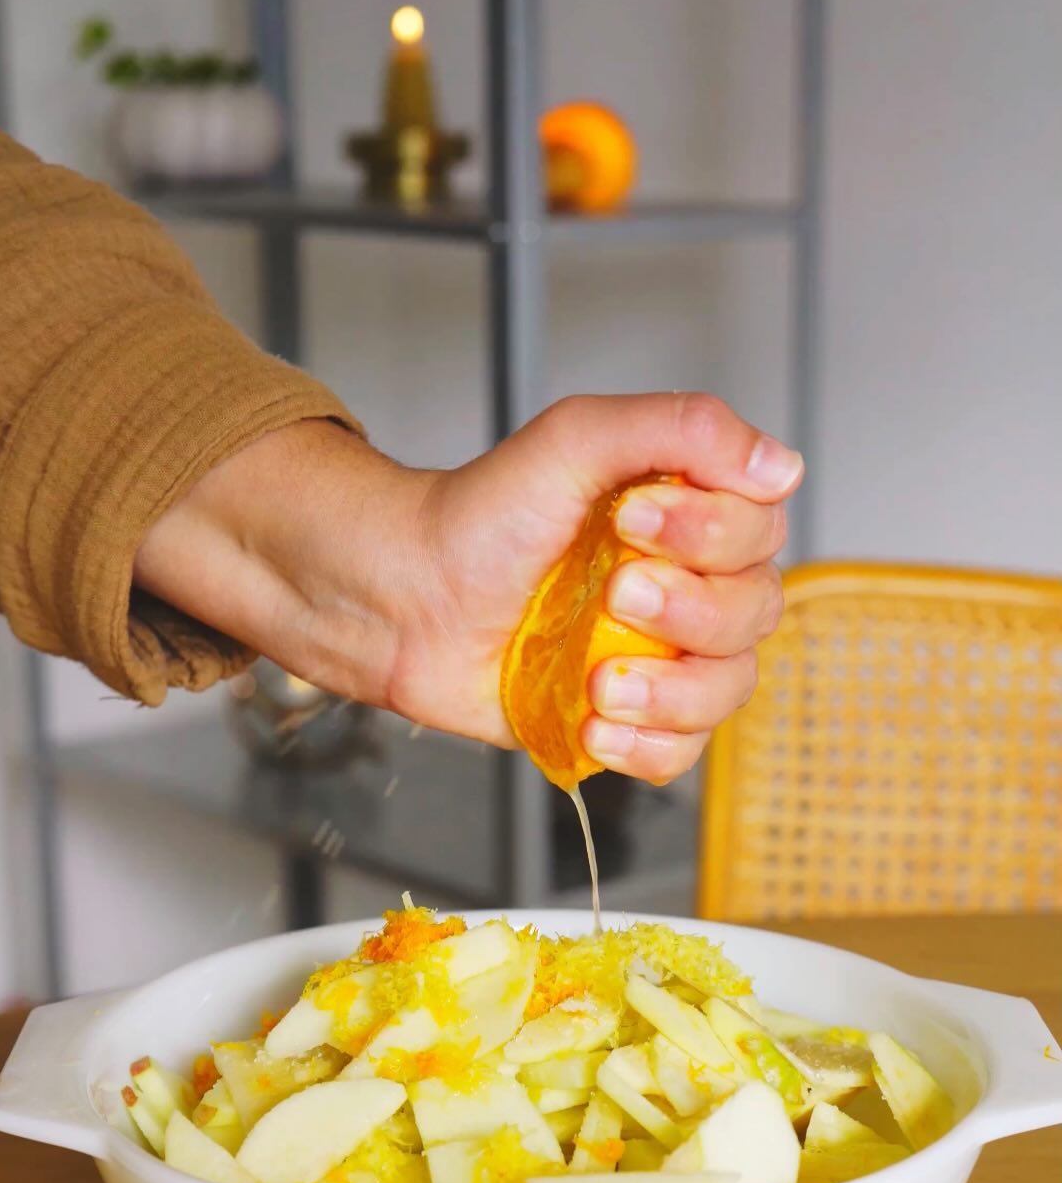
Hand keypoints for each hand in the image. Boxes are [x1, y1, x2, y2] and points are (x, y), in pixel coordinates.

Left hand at [134, 393, 801, 785]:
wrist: (401, 598)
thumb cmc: (479, 516)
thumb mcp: (575, 439)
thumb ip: (680, 429)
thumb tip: (781, 465)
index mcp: (687, 512)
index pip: (762, 528)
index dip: (712, 533)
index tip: (631, 519)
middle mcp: (687, 583)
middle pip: (755, 613)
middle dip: (690, 612)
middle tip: (614, 595)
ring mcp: (659, 656)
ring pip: (728, 689)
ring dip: (673, 691)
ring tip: (602, 681)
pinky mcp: (626, 717)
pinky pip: (682, 753)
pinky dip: (648, 748)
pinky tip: (599, 723)